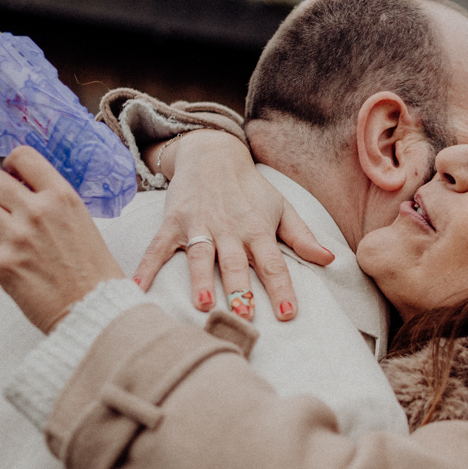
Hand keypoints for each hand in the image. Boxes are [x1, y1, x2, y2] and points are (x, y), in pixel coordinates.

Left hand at [0, 147, 126, 333]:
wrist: (97, 310)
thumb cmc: (95, 272)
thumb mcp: (82, 223)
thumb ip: (55, 204)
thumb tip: (26, 193)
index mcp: (62, 197)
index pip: (23, 156)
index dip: (10, 166)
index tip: (11, 179)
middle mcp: (39, 212)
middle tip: (0, 213)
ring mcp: (19, 238)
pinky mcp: (3, 267)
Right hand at [133, 129, 333, 320]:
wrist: (213, 153)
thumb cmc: (250, 189)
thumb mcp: (281, 208)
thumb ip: (302, 237)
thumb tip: (331, 259)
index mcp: (258, 230)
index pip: (273, 263)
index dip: (281, 288)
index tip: (287, 315)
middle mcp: (230, 229)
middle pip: (235, 263)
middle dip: (239, 288)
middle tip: (243, 314)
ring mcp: (199, 225)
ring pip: (200, 255)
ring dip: (200, 280)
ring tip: (202, 305)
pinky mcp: (173, 221)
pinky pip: (158, 247)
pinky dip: (146, 266)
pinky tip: (136, 287)